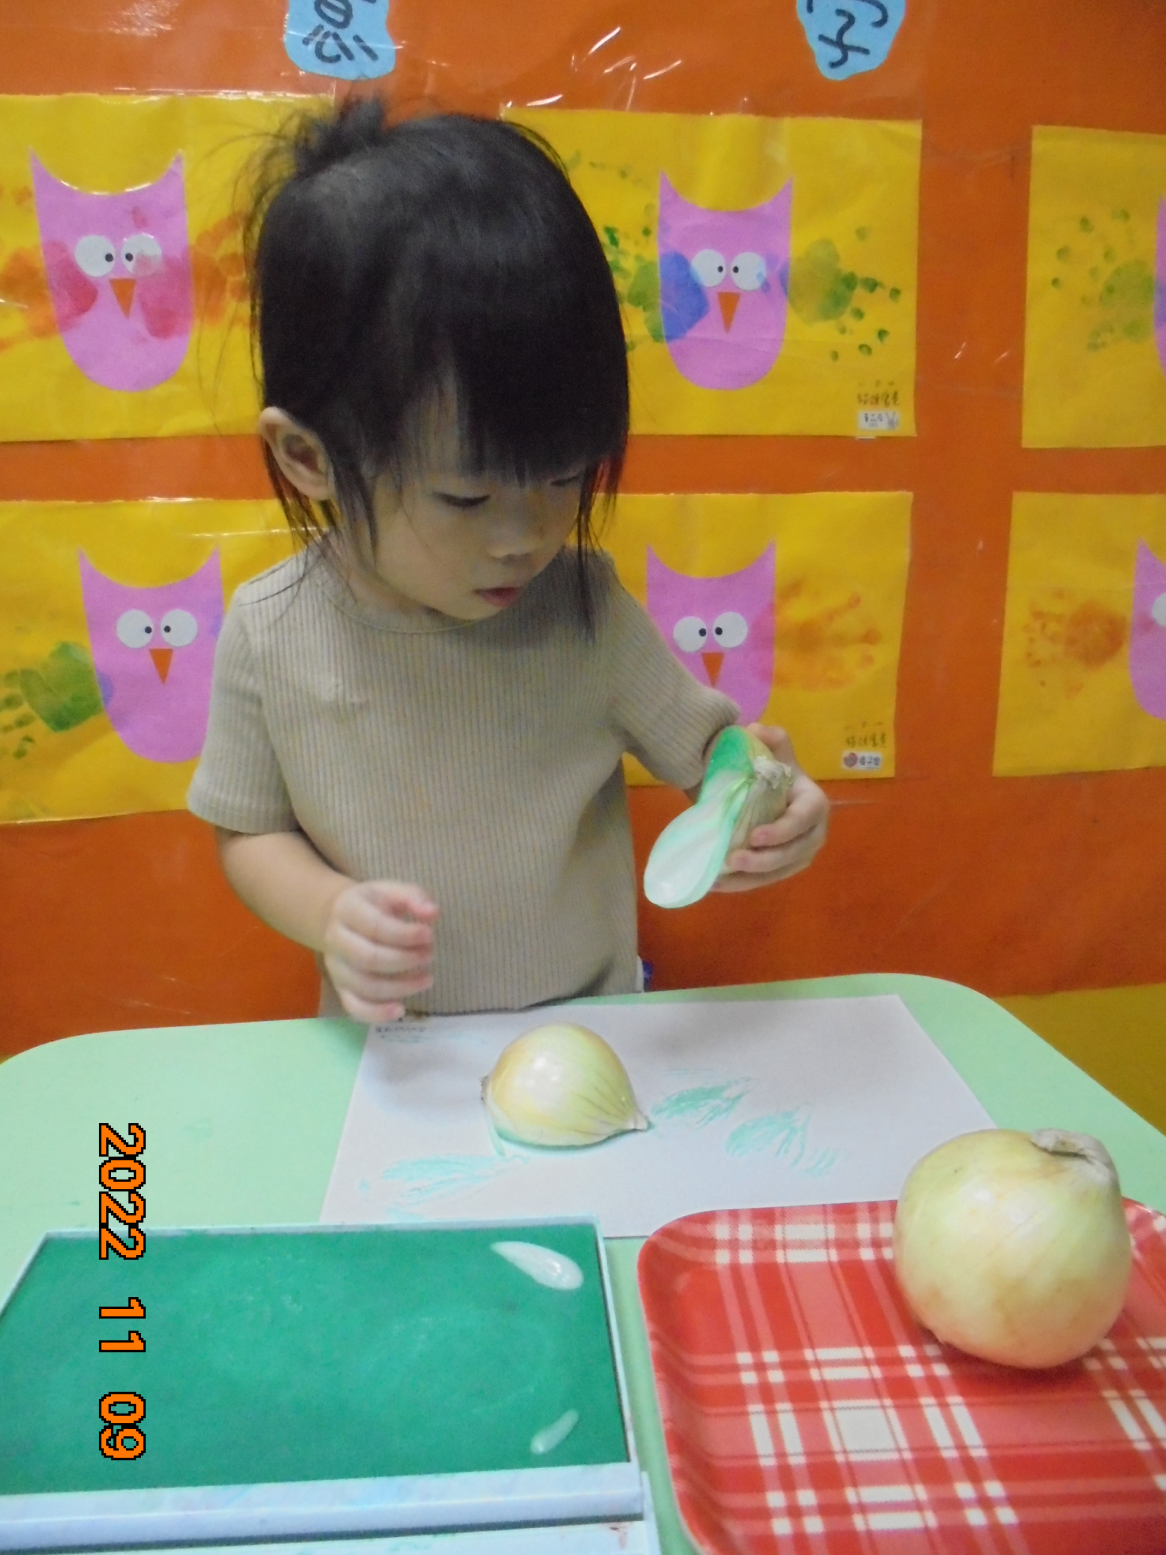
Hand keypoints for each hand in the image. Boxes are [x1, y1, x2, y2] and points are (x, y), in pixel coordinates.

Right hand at [321, 880, 438, 1022]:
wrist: (338, 918)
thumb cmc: (373, 905)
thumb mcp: (392, 891)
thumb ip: (414, 897)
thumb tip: (432, 913)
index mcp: (348, 910)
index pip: (375, 926)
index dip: (404, 934)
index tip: (429, 935)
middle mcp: (336, 940)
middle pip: (368, 958)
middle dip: (405, 961)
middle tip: (429, 955)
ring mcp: (336, 967)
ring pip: (364, 985)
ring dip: (400, 987)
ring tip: (427, 979)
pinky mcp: (340, 988)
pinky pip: (354, 1007)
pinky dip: (376, 1014)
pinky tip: (400, 1010)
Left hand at [711, 724, 828, 892]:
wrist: (760, 789)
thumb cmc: (769, 770)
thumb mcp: (771, 749)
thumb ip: (769, 738)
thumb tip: (756, 731)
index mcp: (814, 803)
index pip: (803, 819)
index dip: (783, 830)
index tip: (755, 835)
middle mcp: (813, 833)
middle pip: (793, 853)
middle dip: (764, 860)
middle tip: (732, 858)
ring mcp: (799, 855)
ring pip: (778, 872)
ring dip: (749, 878)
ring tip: (719, 877)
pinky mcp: (782, 869)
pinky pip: (764, 881)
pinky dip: (740, 884)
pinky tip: (714, 884)